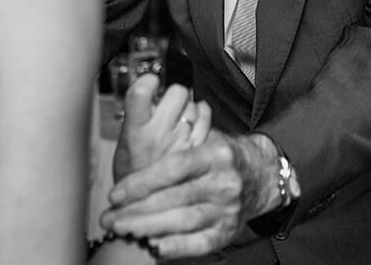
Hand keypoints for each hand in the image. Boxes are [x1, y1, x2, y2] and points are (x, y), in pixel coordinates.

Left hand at [101, 131, 280, 258]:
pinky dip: (177, 246)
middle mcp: (225, 182)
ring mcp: (229, 208)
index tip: (116, 194)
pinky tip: (154, 246)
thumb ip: (175, 138)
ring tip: (123, 230)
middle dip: (137, 210)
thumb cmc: (220, 155)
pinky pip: (201, 242)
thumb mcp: (204, 136)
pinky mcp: (229, 230)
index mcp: (216, 154)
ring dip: (149, 228)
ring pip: (184, 221)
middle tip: (110, 218)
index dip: (142, 182)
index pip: (174, 168)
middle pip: (175, 198)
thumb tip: (135, 123)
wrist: (260, 174)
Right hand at [112, 75, 210, 181]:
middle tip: (166, 106)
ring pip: (192, 103)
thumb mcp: (124, 145)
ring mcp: (181, 140)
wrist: (148, 206)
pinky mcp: (198, 147)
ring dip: (187, 106)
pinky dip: (201, 114)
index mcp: (135, 133)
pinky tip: (192, 123)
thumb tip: (148, 86)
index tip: (150, 84)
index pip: (140, 93)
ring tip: (177, 120)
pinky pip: (206, 114)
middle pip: (176, 92)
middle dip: (172, 95)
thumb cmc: (134, 173)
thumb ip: (136, 117)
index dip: (147, 82)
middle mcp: (159, 134)